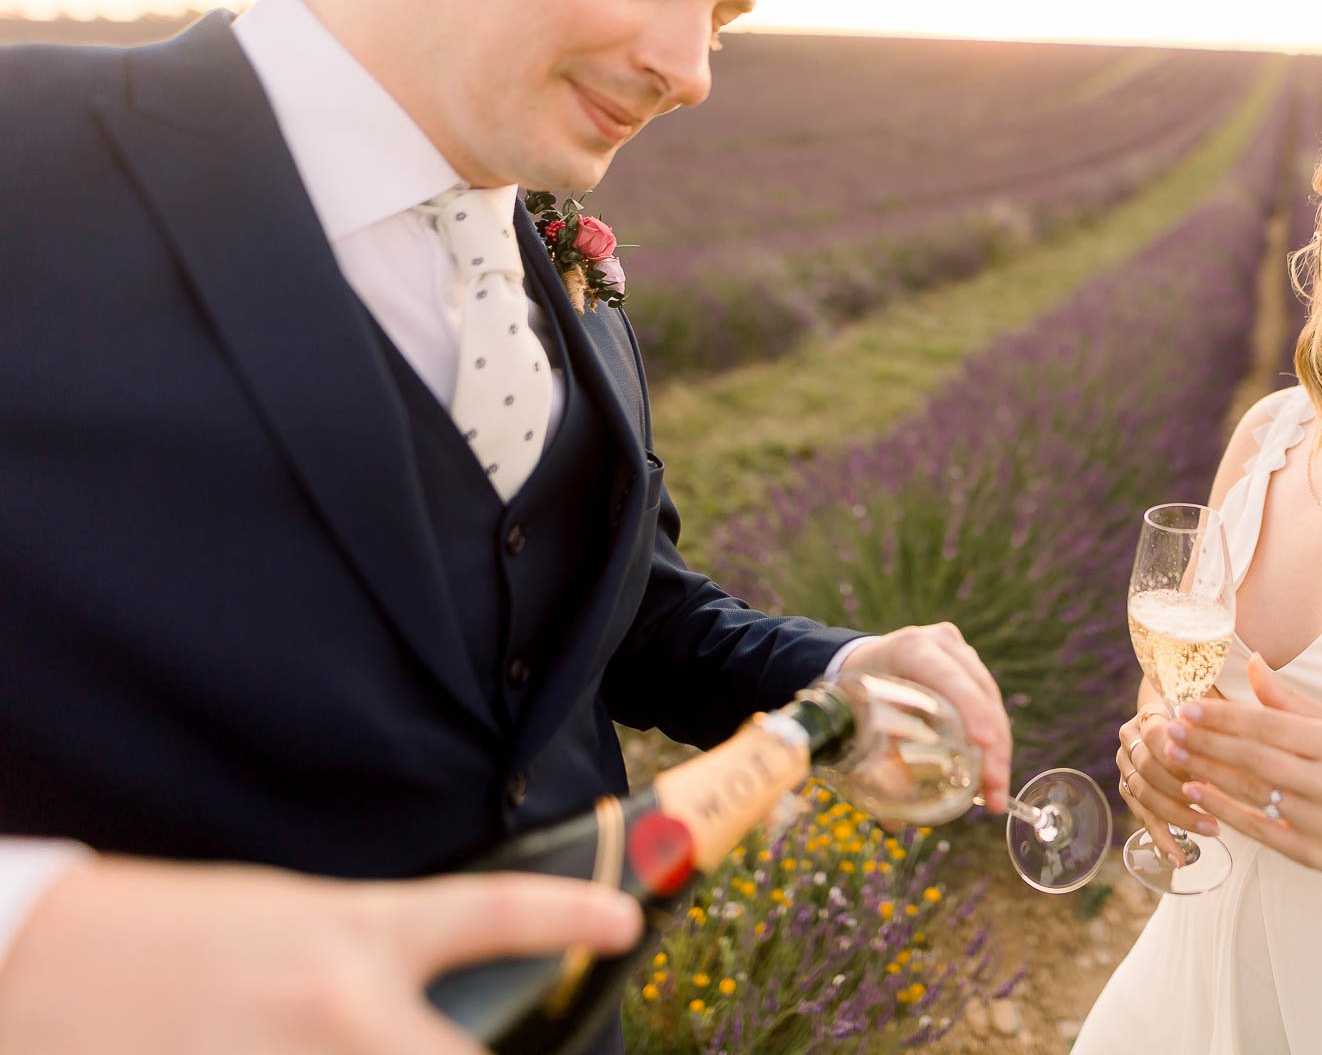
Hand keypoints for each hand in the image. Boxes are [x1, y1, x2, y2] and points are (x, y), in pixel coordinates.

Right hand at [0, 855, 641, 1054]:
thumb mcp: (291, 923)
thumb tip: (441, 1009)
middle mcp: (342, 1013)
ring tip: (365, 1050)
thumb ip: (375, 962)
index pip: (494, 914)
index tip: (628, 921)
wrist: (38, 966)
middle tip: (504, 1047)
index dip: (574, 917)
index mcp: (353, 938)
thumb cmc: (171, 937)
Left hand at [839, 622, 1012, 811]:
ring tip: (995, 792)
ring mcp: (960, 654)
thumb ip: (872, 764)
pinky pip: (989, 704)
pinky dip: (992, 741)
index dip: (971, 709)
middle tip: (994, 789)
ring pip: (992, 700)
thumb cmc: (856, 691)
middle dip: (993, 745)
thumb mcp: (858, 717)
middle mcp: (942, 645)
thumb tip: (893, 822)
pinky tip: (991, 774)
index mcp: (911, 649)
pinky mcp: (970, 669)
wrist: (861, 660)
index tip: (984, 744)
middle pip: (980, 693)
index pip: (949, 677)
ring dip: (998, 749)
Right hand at [1115, 703, 1218, 863]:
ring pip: (1145, 795)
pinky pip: (1144, 818)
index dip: (1180, 755)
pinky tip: (1178, 859)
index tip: (1207, 772)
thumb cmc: (1205, 718)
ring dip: (1178, 816)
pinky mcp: (1131, 792)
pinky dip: (1162, 839)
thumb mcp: (1212, 713)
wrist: (1180, 721)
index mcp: (1147, 716)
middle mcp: (1130, 742)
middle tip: (1217, 807)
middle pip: (1148, 768)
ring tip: (1212, 830)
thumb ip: (1216, 723)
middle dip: (1182, 791)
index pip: (1156, 735)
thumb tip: (1233, 742)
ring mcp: (1127, 768)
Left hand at [1163, 655, 1321, 879]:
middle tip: (1171, 729)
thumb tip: (1252, 661)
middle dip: (1208, 742)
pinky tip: (1196, 793)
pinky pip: (1259, 829)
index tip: (1188, 707)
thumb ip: (1290, 700)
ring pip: (1254, 793)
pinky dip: (1224, 810)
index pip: (1269, 726)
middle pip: (1256, 758)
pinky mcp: (1312, 853)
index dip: (1225, 717)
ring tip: (1175, 756)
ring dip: (1209, 773)